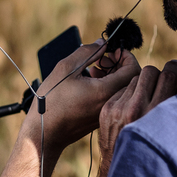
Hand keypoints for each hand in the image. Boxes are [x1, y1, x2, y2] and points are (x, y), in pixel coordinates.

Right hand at [26, 39, 140, 153]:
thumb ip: (87, 52)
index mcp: (104, 91)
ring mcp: (106, 113)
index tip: (113, 50)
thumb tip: (103, 43)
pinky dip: (107, 85)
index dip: (126, 56)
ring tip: (94, 67)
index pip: (133, 70)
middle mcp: (110, 104)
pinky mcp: (100, 118)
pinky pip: (113, 98)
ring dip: (113, 74)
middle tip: (102, 57)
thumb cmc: (51, 100)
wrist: (44, 132)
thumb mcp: (66, 68)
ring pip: (121, 89)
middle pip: (130, 79)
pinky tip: (90, 80)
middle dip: (119, 63)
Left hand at [93, 60, 176, 176]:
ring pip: (134, 78)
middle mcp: (136, 108)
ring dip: (142, 83)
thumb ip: (175, 102)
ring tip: (147, 94)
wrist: (124, 168)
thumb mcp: (170, 128)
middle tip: (162, 77)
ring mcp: (119, 108)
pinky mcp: (107, 109)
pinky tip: (132, 104)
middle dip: (157, 73)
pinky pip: (121, 90)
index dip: (174, 68)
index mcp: (156, 112)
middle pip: (149, 71)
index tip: (175, 67)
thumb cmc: (154, 148)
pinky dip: (129, 93)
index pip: (167, 76)